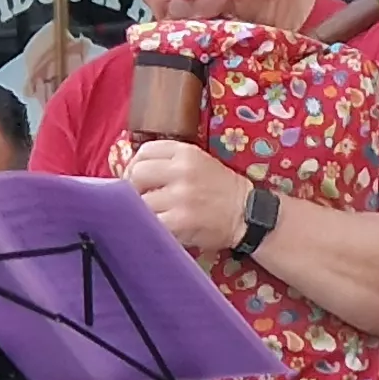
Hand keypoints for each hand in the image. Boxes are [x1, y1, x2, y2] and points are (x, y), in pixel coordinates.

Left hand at [121, 140, 257, 253]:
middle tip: (139, 199)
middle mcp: (183, 170)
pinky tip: (156, 228)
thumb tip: (131, 173)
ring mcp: (181, 196)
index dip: (135, 165)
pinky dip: (149, 227)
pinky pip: (150, 222)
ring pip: (139, 201)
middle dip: (133, 188)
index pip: (145, 151)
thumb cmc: (220, 189)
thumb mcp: (199, 162)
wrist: (247, 213)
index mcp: (186, 152)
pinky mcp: (181, 220)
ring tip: (149, 215)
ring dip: (139, 210)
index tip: (137, 179)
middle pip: (137, 174)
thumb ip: (170, 162)